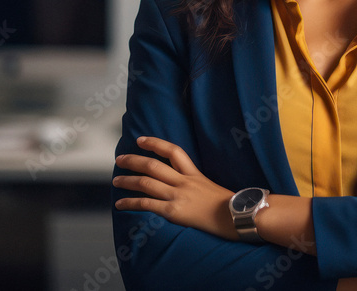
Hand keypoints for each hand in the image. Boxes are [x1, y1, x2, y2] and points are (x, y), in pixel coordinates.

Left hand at [113, 136, 235, 240]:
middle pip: (153, 165)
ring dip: (128, 181)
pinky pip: (147, 204)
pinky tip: (121, 204)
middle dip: (134, 160)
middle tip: (120, 159)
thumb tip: (192, 188)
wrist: (240, 216)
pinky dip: (131, 202)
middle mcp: (184, 181)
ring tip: (116, 181)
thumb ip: (200, 185)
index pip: (173, 151)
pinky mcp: (174, 211)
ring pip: (146, 182)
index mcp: (195, 174)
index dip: (155, 143)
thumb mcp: (215, 188)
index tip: (141, 140)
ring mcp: (178, 195)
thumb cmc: (232, 206)